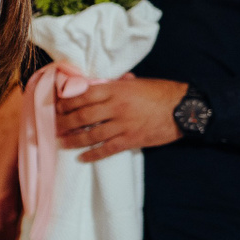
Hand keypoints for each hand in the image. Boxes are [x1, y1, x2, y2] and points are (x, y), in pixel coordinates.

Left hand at [56, 76, 186, 159]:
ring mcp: (123, 125)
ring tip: (61, 142)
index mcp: (116, 90)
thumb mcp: (138, 83)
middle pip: (82, 116)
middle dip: (64, 122)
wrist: (186, 109)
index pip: (84, 95)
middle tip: (53, 127)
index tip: (57, 107)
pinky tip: (81, 158)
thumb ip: (118, 84)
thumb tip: (100, 82)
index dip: (66, 102)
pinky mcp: (132, 140)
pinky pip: (107, 149)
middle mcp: (117, 107)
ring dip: (73, 139)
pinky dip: (92, 155)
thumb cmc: (161, 92)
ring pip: (91, 134)